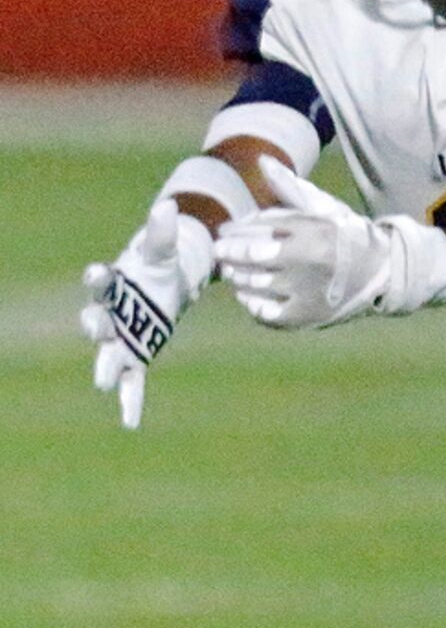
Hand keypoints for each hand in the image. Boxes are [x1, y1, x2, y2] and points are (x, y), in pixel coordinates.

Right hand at [81, 198, 213, 428]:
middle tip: (96, 326)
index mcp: (115, 285)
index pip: (101, 282)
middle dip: (96, 325)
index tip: (98, 271)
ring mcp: (122, 338)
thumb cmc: (159, 264)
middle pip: (97, 322)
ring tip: (103, 381)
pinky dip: (129, 400)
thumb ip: (162, 231)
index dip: (99, 278)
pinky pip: (131, 381)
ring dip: (106, 366)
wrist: (167, 282)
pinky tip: (130, 422)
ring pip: (109, 354)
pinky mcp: (136, 355)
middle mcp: (110, 314)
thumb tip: (168, 205)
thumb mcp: (164, 247)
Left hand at [215, 157, 445, 327]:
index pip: (261, 227)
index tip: (223, 231)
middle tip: (220, 251)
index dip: (236, 228)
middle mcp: (310, 260)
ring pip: (256, 283)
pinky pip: (266, 312)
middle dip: (230, 252)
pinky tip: (248, 295)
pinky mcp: (306, 316)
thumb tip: (262, 161)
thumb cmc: (346, 235)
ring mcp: (307, 290)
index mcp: (313, 230)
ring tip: (232, 271)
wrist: (383, 273)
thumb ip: (290, 187)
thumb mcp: (323, 208)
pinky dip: (251, 303)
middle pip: (253, 254)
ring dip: (237, 276)